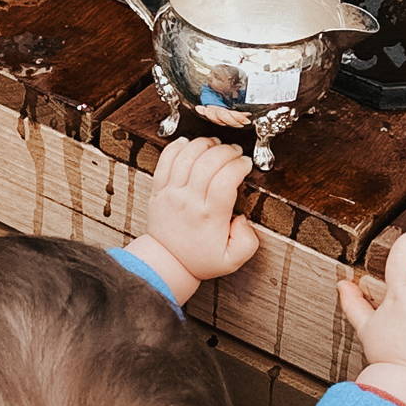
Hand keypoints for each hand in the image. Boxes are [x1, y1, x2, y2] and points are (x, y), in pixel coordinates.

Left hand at [136, 136, 262, 292]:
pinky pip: (165, 160)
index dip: (238, 165)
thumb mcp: (232, 260)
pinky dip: (177, 146)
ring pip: (186, 157)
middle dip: (226, 151)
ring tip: (216, 144)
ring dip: (203, 144)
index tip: (246, 164)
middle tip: (235, 151)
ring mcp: (171, 193)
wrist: (166, 262)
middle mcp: (189, 201)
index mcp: (210, 216)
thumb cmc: (199, 259)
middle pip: (207, 163)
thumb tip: (244, 218)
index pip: (225, 180)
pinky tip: (189, 143)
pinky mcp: (158, 189)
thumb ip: (247, 241)